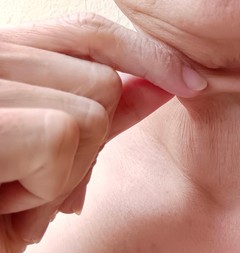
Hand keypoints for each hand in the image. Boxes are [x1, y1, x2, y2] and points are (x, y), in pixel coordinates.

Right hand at [0, 13, 205, 252]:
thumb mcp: (48, 149)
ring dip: (64, 171)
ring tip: (15, 189)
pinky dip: (45, 185)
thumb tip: (155, 85)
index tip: (188, 81)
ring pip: (89, 113)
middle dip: (89, 142)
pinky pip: (60, 137)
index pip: (91, 33)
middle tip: (36, 176)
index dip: (147, 56)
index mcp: (4, 57)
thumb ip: (98, 110)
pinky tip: (7, 199)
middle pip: (103, 82)